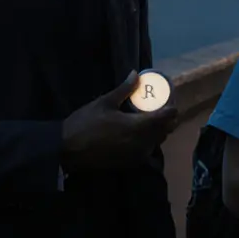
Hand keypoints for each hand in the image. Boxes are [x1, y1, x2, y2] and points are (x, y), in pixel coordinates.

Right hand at [60, 70, 179, 169]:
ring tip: (151, 118)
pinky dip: (149, 141)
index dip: (171, 107)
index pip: (167, 117)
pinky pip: (147, 150)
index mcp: (138, 126)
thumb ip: (124, 89)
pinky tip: (140, 133)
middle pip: (166, 130)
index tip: (169, 99)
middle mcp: (142, 143)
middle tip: (160, 107)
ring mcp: (137, 155)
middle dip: (167, 119)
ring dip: (159, 130)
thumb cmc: (85, 123)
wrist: (67, 150)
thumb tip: (136, 73)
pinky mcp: (130, 163)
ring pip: (157, 141)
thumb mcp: (104, 102)